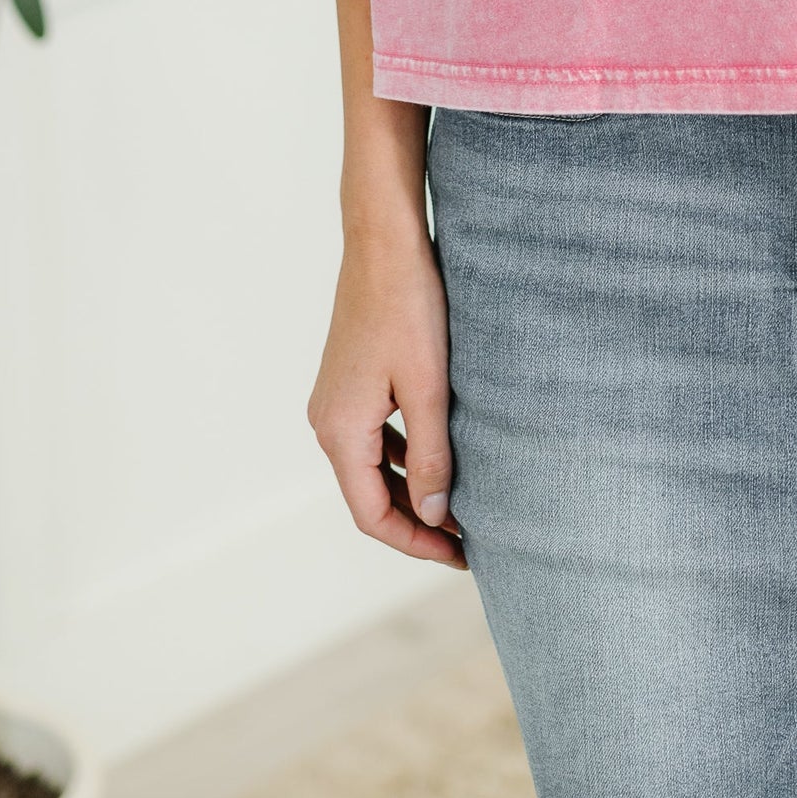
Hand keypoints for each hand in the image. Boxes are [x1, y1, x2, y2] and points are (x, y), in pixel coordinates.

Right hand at [308, 225, 466, 567]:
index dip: (416, 543)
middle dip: (417, 522)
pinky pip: (372, 437)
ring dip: (411, 490)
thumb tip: (436, 517)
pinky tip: (436, 458)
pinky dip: (401, 458)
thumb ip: (431, 458)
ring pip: (370, 467)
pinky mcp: (348, 381)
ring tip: (460, 506)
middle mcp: (327, 422)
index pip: (372, 515)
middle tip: (469, 539)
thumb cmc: (409, 308)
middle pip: (368, 496)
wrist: (384, 242)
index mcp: (340, 431)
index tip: (461, 555)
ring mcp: (334, 401)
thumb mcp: (429, 389)